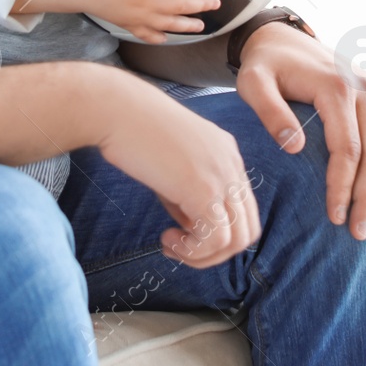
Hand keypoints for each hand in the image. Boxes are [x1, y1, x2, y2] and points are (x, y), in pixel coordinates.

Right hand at [85, 0, 221, 42]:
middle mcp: (147, 4)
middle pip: (180, 6)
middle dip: (201, 5)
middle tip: (216, 3)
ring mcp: (139, 17)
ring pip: (168, 24)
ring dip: (187, 25)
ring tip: (201, 26)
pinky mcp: (128, 25)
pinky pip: (147, 35)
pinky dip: (158, 37)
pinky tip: (166, 37)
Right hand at [96, 82, 260, 267]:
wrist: (116, 109)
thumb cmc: (133, 132)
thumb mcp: (171, 166)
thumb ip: (188, 196)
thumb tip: (193, 230)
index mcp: (227, 153)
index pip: (242, 209)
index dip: (216, 231)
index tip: (181, 233)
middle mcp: (232, 163)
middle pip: (248, 229)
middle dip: (214, 251)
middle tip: (180, 247)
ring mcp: (222, 175)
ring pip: (237, 240)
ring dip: (203, 255)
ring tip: (172, 245)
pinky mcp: (204, 188)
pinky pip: (215, 239)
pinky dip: (193, 251)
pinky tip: (167, 239)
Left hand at [233, 23, 365, 239]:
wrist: (282, 38)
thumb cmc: (264, 66)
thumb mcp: (253, 83)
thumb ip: (270, 112)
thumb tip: (294, 148)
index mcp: (336, 87)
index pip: (348, 148)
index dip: (344, 187)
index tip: (335, 218)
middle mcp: (365, 89)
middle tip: (359, 234)